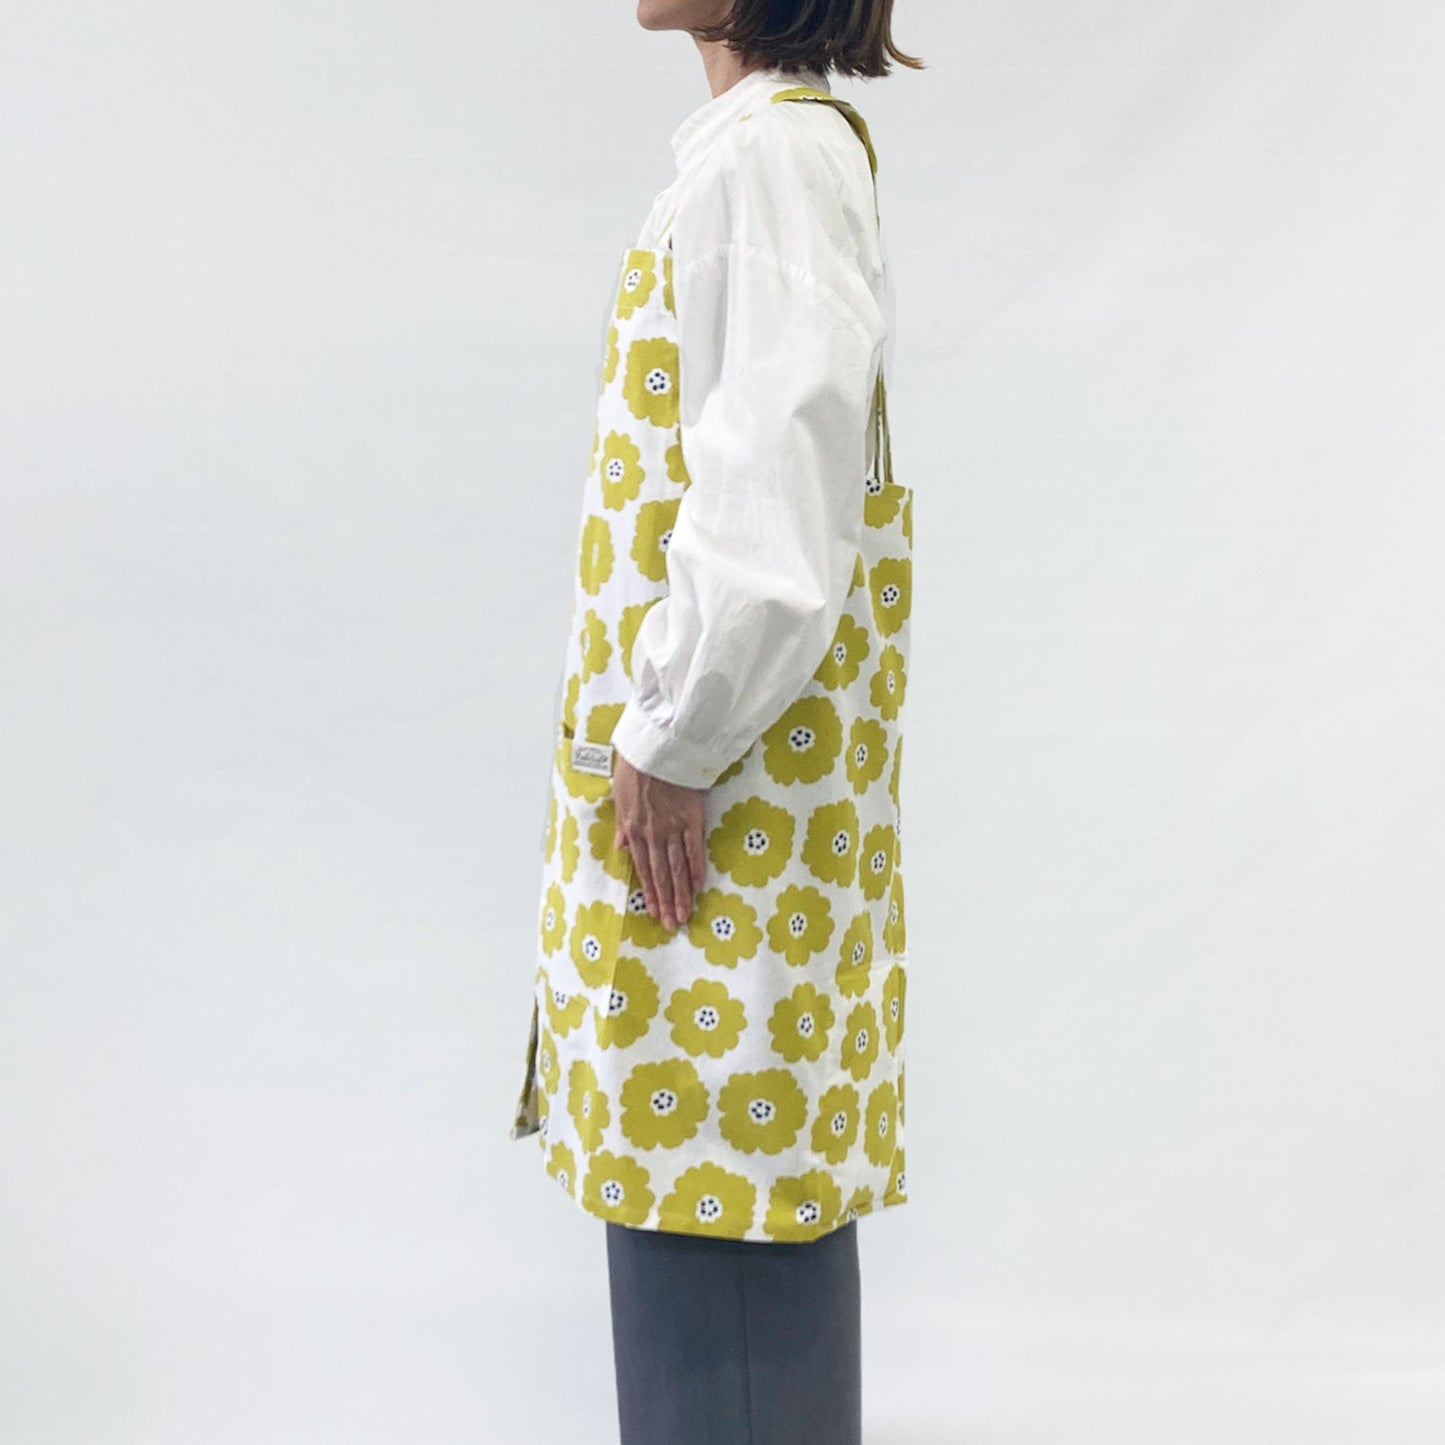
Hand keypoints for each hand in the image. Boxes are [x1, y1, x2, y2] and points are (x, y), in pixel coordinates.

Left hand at [611, 751, 706, 931]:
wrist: (656, 746)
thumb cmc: (636, 766)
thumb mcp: (619, 795)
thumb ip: (621, 824)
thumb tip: (619, 846)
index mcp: (633, 828)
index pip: (642, 868)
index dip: (649, 892)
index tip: (653, 911)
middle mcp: (652, 833)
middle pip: (661, 874)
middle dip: (665, 901)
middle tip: (670, 925)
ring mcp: (673, 827)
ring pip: (677, 868)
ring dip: (681, 893)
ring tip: (684, 915)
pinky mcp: (692, 818)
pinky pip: (695, 849)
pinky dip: (697, 869)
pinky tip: (698, 886)